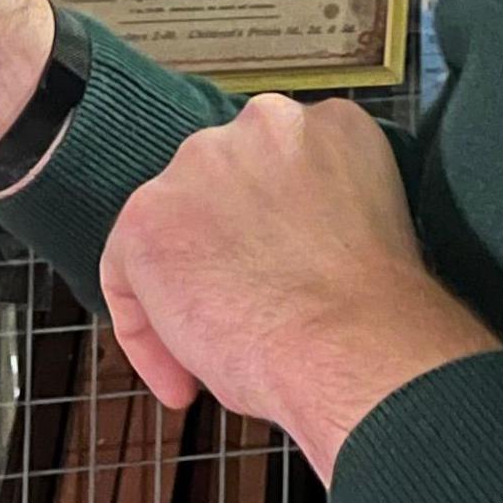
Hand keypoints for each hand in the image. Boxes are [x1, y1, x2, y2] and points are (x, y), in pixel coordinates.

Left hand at [98, 95, 499, 480]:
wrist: (354, 343)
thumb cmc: (374, 313)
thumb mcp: (364, 227)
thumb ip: (313, 216)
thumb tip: (279, 258)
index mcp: (326, 126)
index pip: (276, 166)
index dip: (267, 230)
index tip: (275, 278)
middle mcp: (260, 124)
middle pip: (220, 186)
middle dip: (223, 248)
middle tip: (240, 311)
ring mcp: (201, 164)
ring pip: (171, 224)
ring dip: (183, 284)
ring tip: (213, 350)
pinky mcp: (150, 215)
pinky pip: (127, 272)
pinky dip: (147, 332)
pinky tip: (184, 378)